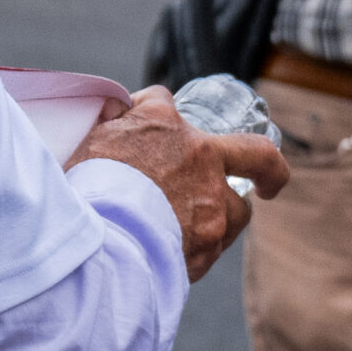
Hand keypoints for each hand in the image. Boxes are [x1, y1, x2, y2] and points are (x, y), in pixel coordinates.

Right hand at [68, 86, 289, 282]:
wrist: (94, 243)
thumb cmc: (84, 191)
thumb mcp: (88, 143)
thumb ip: (110, 124)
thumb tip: (116, 111)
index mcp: (162, 126)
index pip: (161, 101)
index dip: (149, 110)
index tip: (141, 122)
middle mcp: (200, 160)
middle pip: (257, 156)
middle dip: (268, 168)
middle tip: (266, 179)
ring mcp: (212, 208)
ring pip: (239, 210)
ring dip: (223, 213)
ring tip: (200, 224)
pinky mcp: (208, 247)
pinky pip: (215, 246)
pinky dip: (200, 246)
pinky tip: (178, 249)